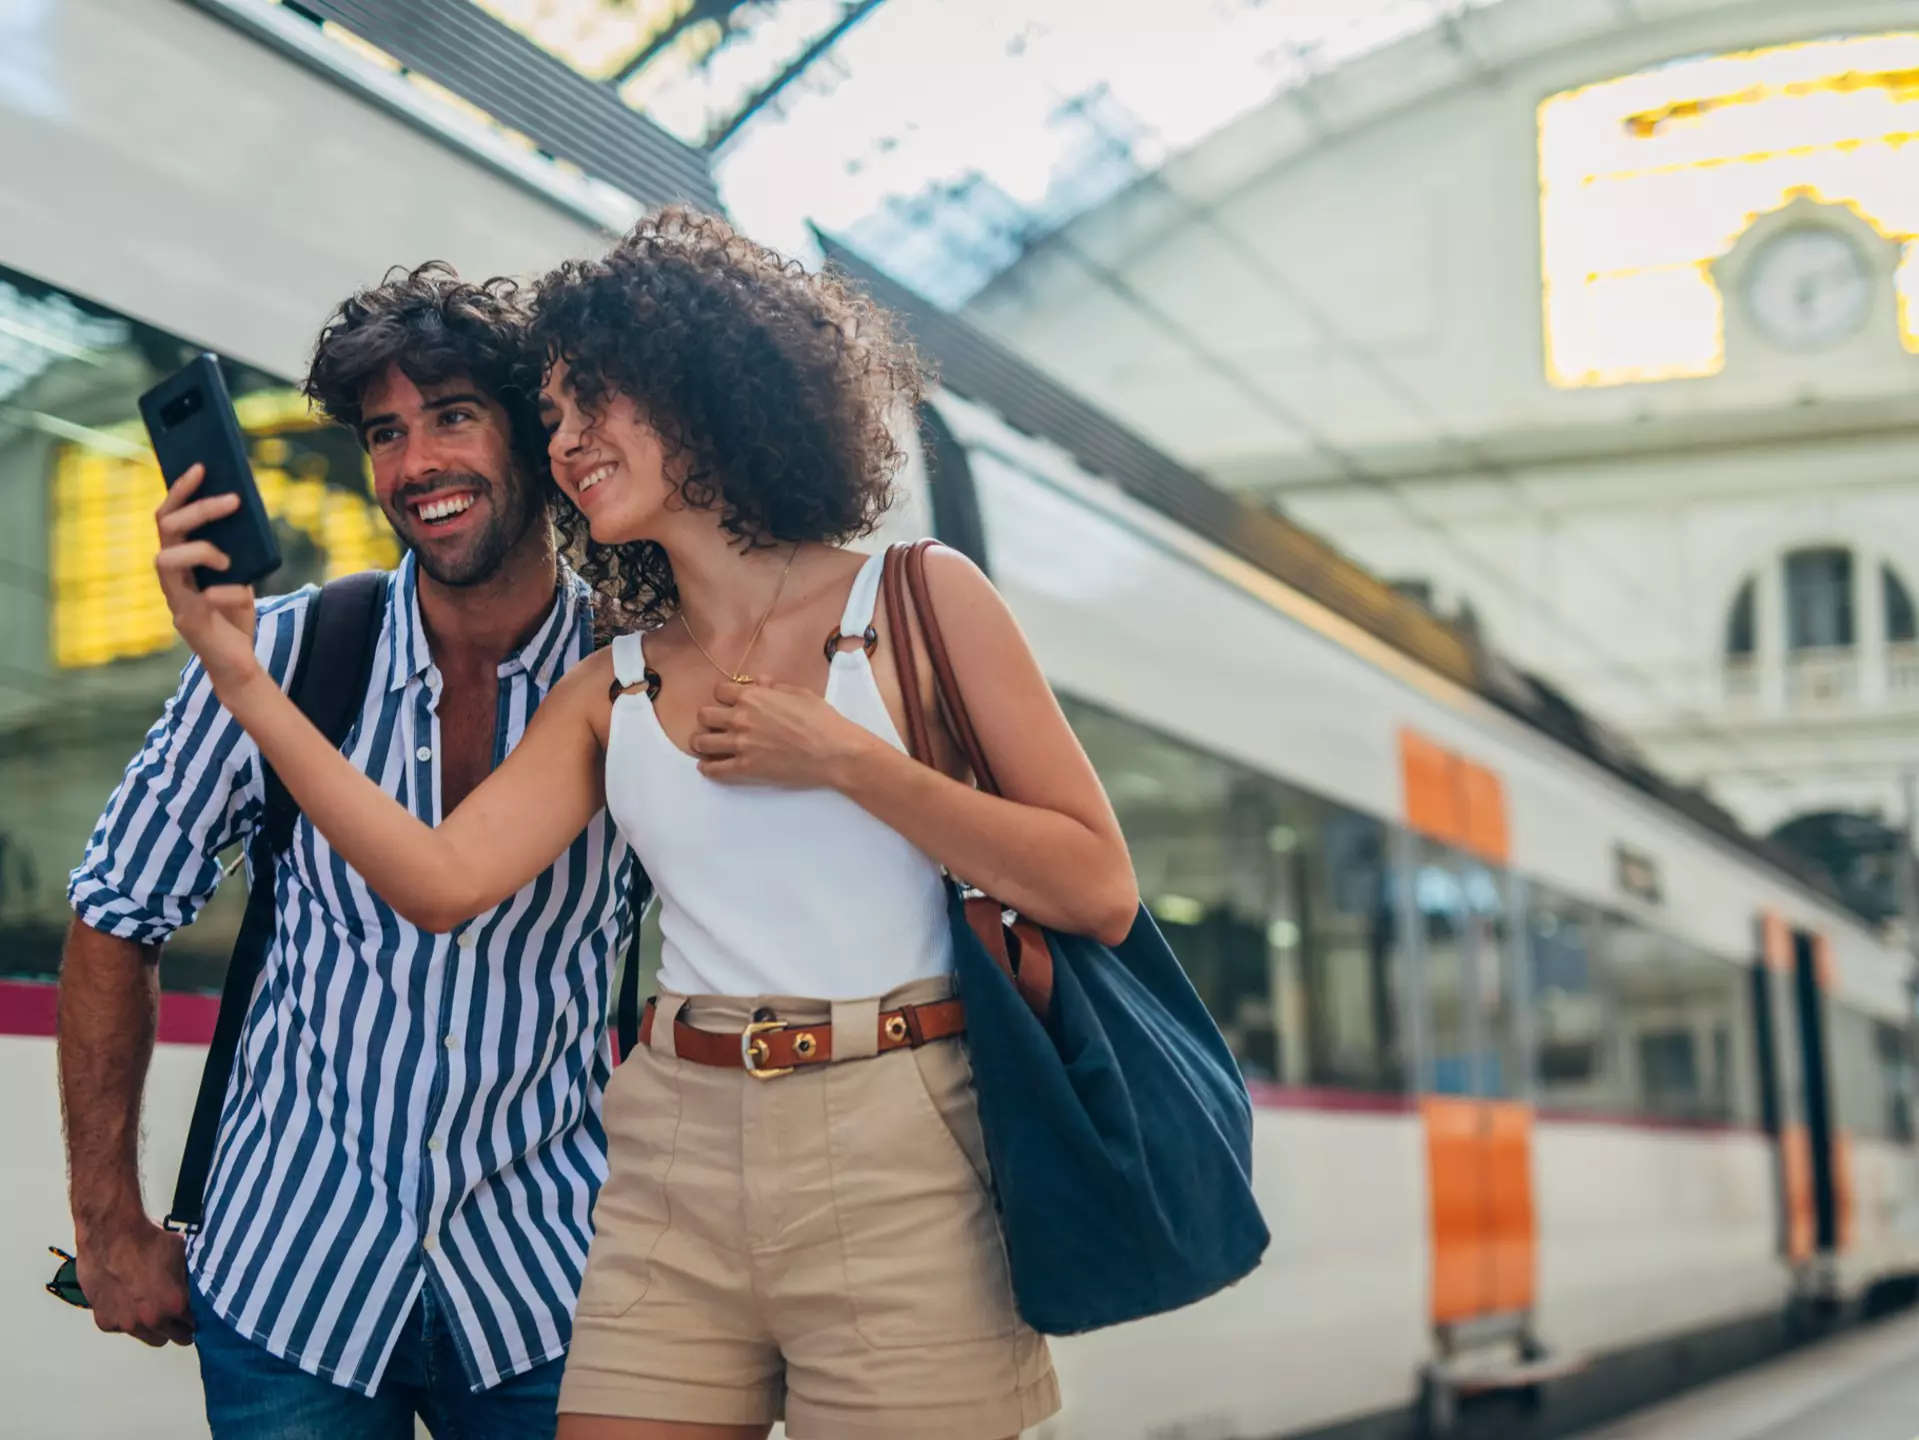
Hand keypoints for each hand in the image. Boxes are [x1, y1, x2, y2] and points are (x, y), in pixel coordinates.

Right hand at [75, 1214, 193, 1346]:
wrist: (112, 1233)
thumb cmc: (149, 1239)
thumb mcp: (183, 1256)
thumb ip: (190, 1280)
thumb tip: (198, 1287)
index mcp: (175, 1305)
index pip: (195, 1325)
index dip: (196, 1318)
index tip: (194, 1313)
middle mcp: (151, 1320)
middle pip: (173, 1337)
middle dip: (177, 1326)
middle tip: (175, 1313)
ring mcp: (126, 1324)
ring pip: (147, 1336)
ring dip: (151, 1326)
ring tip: (150, 1304)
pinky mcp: (105, 1321)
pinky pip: (121, 1328)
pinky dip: (125, 1318)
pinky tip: (127, 1300)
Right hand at [154, 465, 259, 696]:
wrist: (237, 661)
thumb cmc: (234, 615)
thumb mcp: (241, 573)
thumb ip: (238, 549)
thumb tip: (246, 515)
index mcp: (180, 558)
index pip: (170, 515)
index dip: (181, 490)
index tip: (201, 466)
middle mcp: (170, 575)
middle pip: (166, 529)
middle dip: (197, 510)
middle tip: (232, 500)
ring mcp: (175, 598)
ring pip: (164, 559)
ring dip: (200, 550)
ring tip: (228, 559)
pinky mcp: (188, 621)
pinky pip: (198, 599)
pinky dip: (226, 592)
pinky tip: (242, 594)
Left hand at [690, 679, 881, 788]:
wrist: (834, 752)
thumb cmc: (821, 719)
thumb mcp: (800, 693)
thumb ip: (774, 687)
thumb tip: (760, 682)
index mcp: (753, 697)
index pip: (719, 691)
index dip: (724, 696)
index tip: (729, 703)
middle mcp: (741, 718)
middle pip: (704, 715)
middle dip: (709, 718)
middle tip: (716, 724)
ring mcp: (741, 745)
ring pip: (701, 742)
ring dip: (702, 742)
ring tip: (706, 745)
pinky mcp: (746, 768)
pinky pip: (715, 770)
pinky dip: (708, 769)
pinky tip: (708, 767)